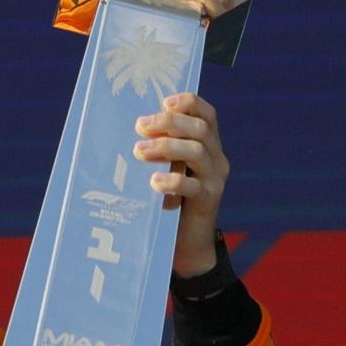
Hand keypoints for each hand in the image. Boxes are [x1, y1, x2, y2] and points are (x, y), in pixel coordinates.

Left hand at [133, 93, 228, 277]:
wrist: (187, 243)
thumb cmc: (170, 200)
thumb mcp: (166, 169)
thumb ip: (158, 150)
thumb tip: (128, 130)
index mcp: (208, 145)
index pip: (207, 115)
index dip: (189, 103)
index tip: (165, 102)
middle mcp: (216, 158)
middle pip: (200, 129)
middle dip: (169, 123)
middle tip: (140, 126)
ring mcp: (215, 179)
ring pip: (197, 152)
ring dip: (166, 147)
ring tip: (139, 151)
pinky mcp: (209, 201)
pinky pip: (193, 186)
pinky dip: (173, 181)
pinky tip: (154, 182)